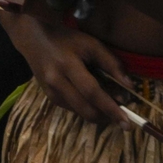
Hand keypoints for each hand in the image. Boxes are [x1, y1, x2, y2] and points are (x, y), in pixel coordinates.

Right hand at [6, 16, 127, 125]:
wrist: (33, 40)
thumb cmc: (66, 39)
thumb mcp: (91, 44)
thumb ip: (111, 63)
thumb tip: (130, 86)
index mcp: (67, 65)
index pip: (92, 92)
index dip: (111, 108)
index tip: (127, 123)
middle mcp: (56, 82)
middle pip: (86, 109)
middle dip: (107, 117)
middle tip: (122, 117)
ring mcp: (50, 91)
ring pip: (80, 112)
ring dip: (98, 114)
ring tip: (110, 106)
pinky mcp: (49, 97)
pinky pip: (72, 109)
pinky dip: (86, 108)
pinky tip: (94, 100)